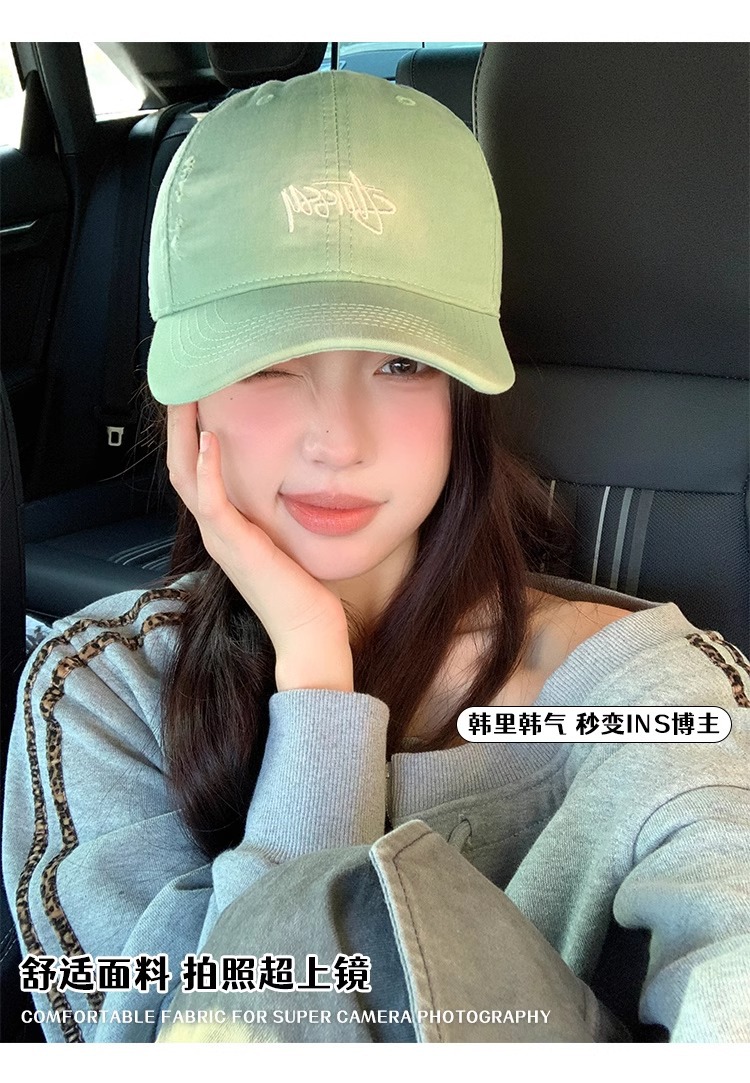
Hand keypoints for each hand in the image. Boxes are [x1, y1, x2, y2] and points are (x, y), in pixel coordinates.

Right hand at [166, 403, 353, 689]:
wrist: (309, 630)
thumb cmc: (303, 590)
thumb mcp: (283, 540)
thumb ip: (274, 516)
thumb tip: (287, 485)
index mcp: (225, 528)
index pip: (196, 473)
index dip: (191, 435)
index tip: (199, 398)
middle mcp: (215, 530)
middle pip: (180, 467)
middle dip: (179, 425)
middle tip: (180, 384)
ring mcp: (221, 537)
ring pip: (186, 476)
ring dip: (184, 433)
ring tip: (185, 396)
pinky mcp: (235, 544)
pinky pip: (211, 499)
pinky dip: (207, 466)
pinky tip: (210, 437)